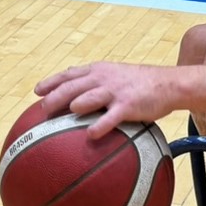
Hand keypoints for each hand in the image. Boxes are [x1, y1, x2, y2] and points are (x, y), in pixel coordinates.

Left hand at [34, 62, 182, 139]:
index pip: (70, 74)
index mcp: (98, 70)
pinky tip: (90, 135)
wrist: (169, 83)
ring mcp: (115, 92)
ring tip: (62, 118)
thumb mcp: (115, 74)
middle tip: (44, 110)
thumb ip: (95, 79)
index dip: (52, 82)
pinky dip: (99, 126)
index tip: (37, 91)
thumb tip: (73, 83)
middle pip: (72, 86)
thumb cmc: (139, 82)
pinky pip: (110, 118)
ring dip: (73, 106)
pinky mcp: (127, 106)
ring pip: (88, 98)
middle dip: (55, 97)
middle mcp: (103, 78)